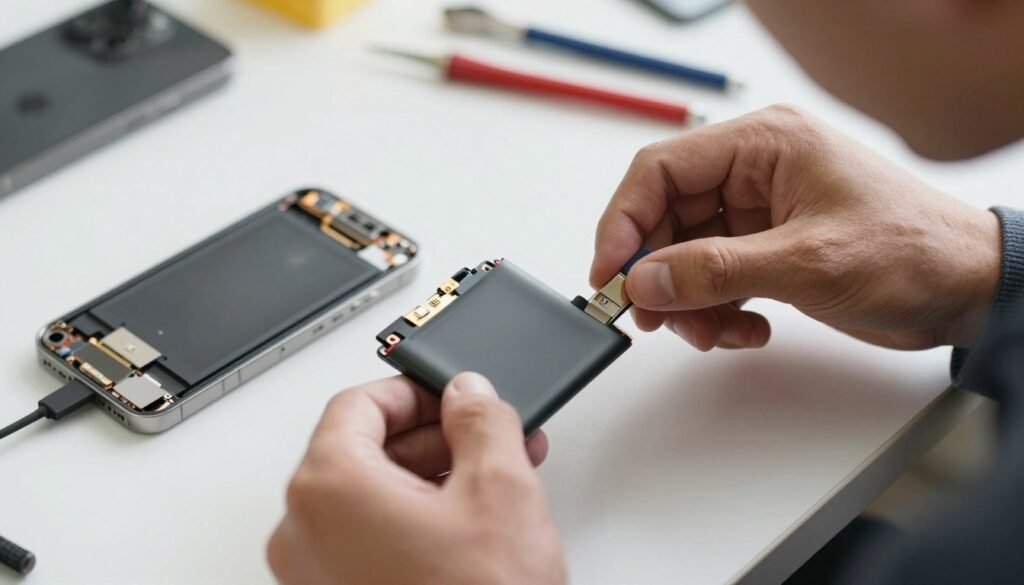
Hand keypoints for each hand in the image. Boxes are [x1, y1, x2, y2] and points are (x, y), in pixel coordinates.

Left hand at [267, 373, 566, 584]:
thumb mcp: (499, 489)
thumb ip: (481, 420)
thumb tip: (468, 394)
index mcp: (327, 488)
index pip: (358, 403)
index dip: (413, 391)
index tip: (449, 394)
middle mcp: (303, 530)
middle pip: (364, 448)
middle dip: (435, 438)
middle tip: (485, 435)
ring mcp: (315, 573)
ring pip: (371, 494)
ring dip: (433, 477)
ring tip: (494, 478)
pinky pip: (369, 535)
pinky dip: (415, 517)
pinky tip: (468, 518)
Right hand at [591, 105, 1000, 350]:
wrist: (968, 290)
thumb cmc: (913, 251)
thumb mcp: (806, 262)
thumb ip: (715, 271)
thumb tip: (644, 280)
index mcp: (763, 145)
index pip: (661, 171)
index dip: (624, 222)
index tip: (609, 274)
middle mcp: (754, 172)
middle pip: (666, 217)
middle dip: (658, 273)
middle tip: (656, 317)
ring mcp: (760, 213)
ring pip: (685, 255)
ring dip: (689, 302)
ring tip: (714, 332)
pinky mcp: (767, 249)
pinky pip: (713, 278)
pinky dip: (718, 311)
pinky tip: (749, 329)